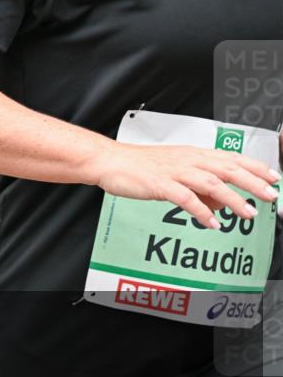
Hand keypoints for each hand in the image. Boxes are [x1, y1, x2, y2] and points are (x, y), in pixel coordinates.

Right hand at [90, 143, 279, 228]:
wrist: (110, 161)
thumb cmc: (139, 165)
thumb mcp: (174, 171)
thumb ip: (199, 186)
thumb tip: (221, 203)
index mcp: (192, 153)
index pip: (230, 158)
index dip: (254, 167)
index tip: (273, 177)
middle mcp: (187, 160)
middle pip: (227, 168)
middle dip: (252, 182)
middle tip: (270, 195)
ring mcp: (174, 171)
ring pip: (211, 182)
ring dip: (233, 199)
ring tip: (248, 213)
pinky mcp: (159, 184)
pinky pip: (185, 198)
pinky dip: (201, 211)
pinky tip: (211, 223)